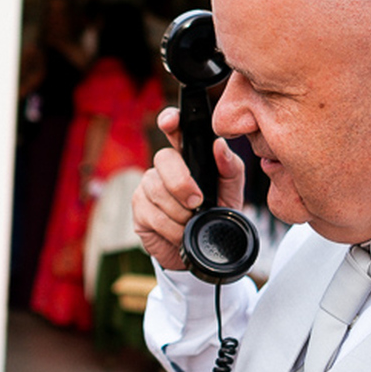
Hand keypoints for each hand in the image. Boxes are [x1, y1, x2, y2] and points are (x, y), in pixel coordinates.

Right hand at [132, 106, 245, 272]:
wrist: (203, 250)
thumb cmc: (216, 215)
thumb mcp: (231, 192)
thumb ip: (230, 168)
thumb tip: (220, 146)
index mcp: (187, 157)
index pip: (174, 130)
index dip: (170, 121)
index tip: (171, 121)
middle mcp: (164, 168)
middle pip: (163, 158)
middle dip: (180, 181)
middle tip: (197, 201)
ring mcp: (148, 187)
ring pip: (156, 189)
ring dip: (179, 211)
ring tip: (191, 222)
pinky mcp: (139, 210)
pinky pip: (152, 214)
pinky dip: (171, 227)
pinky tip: (178, 233)